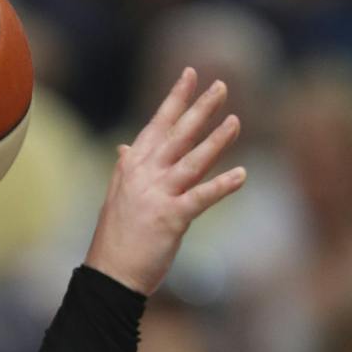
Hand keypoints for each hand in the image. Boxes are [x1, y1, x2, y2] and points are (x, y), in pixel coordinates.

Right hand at [85, 68, 244, 295]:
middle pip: (177, 135)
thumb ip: (126, 169)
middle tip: (221, 86)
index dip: (175, 99)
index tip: (190, 74)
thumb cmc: (116, 239)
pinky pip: (201, 197)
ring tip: (236, 120)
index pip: (157, 125)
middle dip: (200, 109)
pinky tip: (242, 175)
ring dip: (216, 140)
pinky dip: (222, 186)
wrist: (109, 277)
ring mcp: (158, 195)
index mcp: (131, 167)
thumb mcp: (117, 197)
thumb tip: (125, 148)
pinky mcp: (171, 218)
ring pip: (192, 160)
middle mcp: (144, 176)